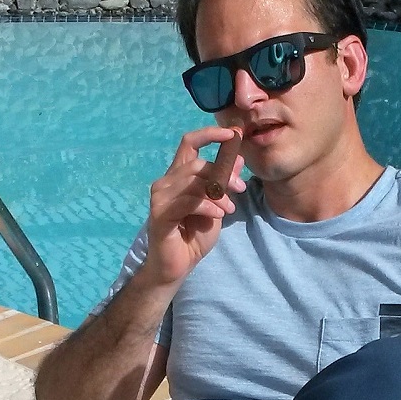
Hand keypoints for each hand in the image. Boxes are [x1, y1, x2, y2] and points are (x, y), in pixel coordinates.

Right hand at [144, 126, 245, 285]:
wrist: (177, 265)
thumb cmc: (194, 234)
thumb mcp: (217, 205)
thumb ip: (224, 182)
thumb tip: (238, 158)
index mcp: (178, 175)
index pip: (190, 142)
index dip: (210, 134)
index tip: (232, 134)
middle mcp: (166, 182)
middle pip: (197, 164)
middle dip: (224, 174)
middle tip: (240, 189)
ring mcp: (160, 198)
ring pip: (193, 182)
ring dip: (218, 194)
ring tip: (229, 208)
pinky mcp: (159, 215)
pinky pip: (188, 202)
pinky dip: (208, 207)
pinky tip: (219, 215)